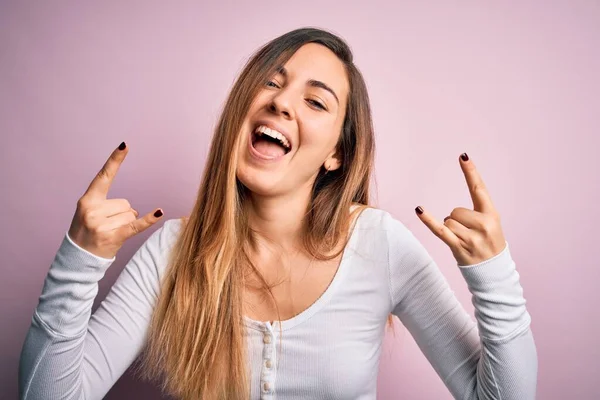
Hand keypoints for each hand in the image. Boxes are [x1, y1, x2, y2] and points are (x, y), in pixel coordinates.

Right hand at [67, 142, 163, 258]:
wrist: (78, 259)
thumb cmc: (87, 233)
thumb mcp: (90, 214)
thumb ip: (108, 205)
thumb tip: (132, 210)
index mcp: (87, 200)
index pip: (104, 176)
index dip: (115, 160)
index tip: (125, 145)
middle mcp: (92, 210)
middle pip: (125, 203)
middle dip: (121, 215)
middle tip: (106, 227)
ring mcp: (101, 224)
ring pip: (131, 215)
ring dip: (125, 224)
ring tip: (110, 233)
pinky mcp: (113, 237)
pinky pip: (136, 225)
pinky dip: (148, 220)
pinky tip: (159, 212)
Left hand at [415, 153, 505, 266]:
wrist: (494, 274)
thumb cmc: (490, 247)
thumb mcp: (492, 227)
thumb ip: (477, 214)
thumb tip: (451, 214)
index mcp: (492, 215)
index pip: (479, 189)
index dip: (470, 172)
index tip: (462, 156)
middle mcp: (483, 224)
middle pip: (455, 210)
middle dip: (457, 221)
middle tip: (469, 234)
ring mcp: (471, 236)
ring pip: (448, 221)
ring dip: (451, 230)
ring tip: (464, 241)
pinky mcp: (459, 246)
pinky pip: (440, 230)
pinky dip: (428, 221)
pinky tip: (419, 210)